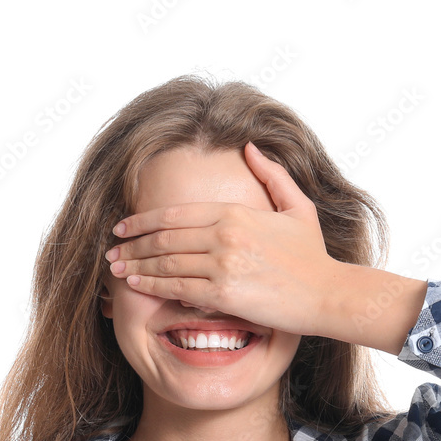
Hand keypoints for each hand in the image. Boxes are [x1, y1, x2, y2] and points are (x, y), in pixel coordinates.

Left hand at [105, 142, 343, 337]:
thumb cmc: (314, 257)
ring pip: (165, 262)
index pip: (175, 214)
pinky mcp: (223, 294)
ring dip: (136, 265)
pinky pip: (177, 288)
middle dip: (132, 244)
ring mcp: (222, 264)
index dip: (143, 220)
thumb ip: (272, 175)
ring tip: (116, 269)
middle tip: (111, 250)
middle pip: (164, 237)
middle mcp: (224, 235)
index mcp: (235, 212)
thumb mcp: (298, 208)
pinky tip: (137, 285)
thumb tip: (249, 147)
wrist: (329, 293)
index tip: (123, 226)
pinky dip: (153, 286)